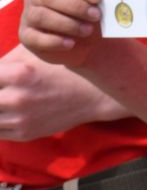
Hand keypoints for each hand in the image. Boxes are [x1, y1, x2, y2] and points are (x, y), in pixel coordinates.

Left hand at [0, 45, 119, 138]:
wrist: (93, 94)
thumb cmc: (63, 69)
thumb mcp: (36, 56)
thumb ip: (5, 61)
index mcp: (19, 74)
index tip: (0, 79)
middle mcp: (17, 98)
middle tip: (4, 91)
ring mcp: (20, 119)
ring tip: (5, 101)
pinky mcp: (24, 133)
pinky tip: (7, 112)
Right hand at [18, 0, 105, 67]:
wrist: (85, 43)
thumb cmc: (90, 17)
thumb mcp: (96, 6)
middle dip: (76, 6)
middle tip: (96, 16)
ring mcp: (28, 15)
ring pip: (42, 16)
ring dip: (68, 24)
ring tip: (87, 31)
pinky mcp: (25, 35)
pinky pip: (35, 38)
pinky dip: (55, 41)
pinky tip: (70, 44)